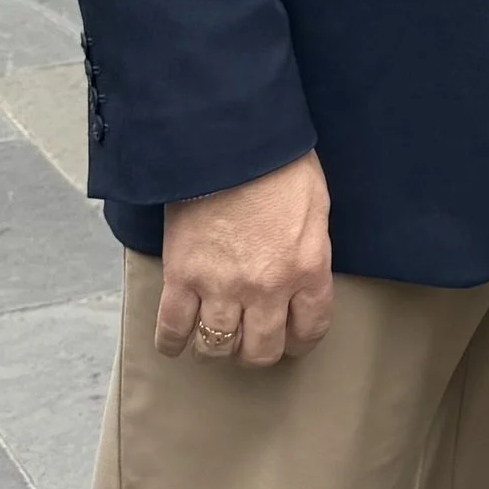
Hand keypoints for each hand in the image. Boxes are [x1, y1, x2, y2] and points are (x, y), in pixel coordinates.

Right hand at [157, 151, 333, 365]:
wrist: (229, 139)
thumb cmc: (278, 162)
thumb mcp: (316, 204)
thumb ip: (310, 248)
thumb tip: (301, 274)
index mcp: (307, 268)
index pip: (310, 329)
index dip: (300, 339)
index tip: (291, 336)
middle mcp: (267, 288)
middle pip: (262, 350)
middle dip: (257, 349)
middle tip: (251, 336)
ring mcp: (222, 287)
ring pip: (218, 349)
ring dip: (218, 347)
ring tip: (215, 333)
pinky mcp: (182, 278)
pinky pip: (173, 330)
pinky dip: (173, 342)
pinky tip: (177, 340)